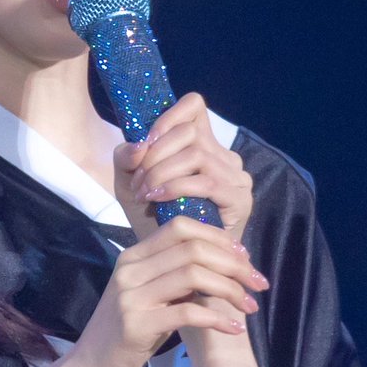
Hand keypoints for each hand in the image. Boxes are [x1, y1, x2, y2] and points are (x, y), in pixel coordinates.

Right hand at [48, 216, 268, 366]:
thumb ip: (176, 277)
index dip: (219, 238)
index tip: (244, 258)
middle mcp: (130, 270)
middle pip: (193, 248)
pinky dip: (217, 319)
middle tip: (258, 284)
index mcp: (133, 257)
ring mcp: (131, 297)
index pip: (181, 226)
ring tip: (249, 307)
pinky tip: (233, 329)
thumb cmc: (126, 337)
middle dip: (235, 264)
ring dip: (231, 289)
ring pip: (194, 274)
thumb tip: (223, 262)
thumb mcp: (150, 298)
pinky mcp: (137, 326)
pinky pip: (188, 312)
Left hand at [113, 92, 253, 244]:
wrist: (171, 260)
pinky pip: (207, 183)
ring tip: (143, 193)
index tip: (145, 143)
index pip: (193, 106)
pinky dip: (176, 187)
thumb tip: (139, 146)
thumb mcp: (129, 183)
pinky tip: (156, 199)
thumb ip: (126, 159)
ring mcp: (236, 177)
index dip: (168, 116)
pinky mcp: (240, 200)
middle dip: (155, 155)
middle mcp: (223, 156)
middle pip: (189, 132)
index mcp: (202, 144)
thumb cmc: (152, 219)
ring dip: (161, 173)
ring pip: (196, 155)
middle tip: (137, 182)